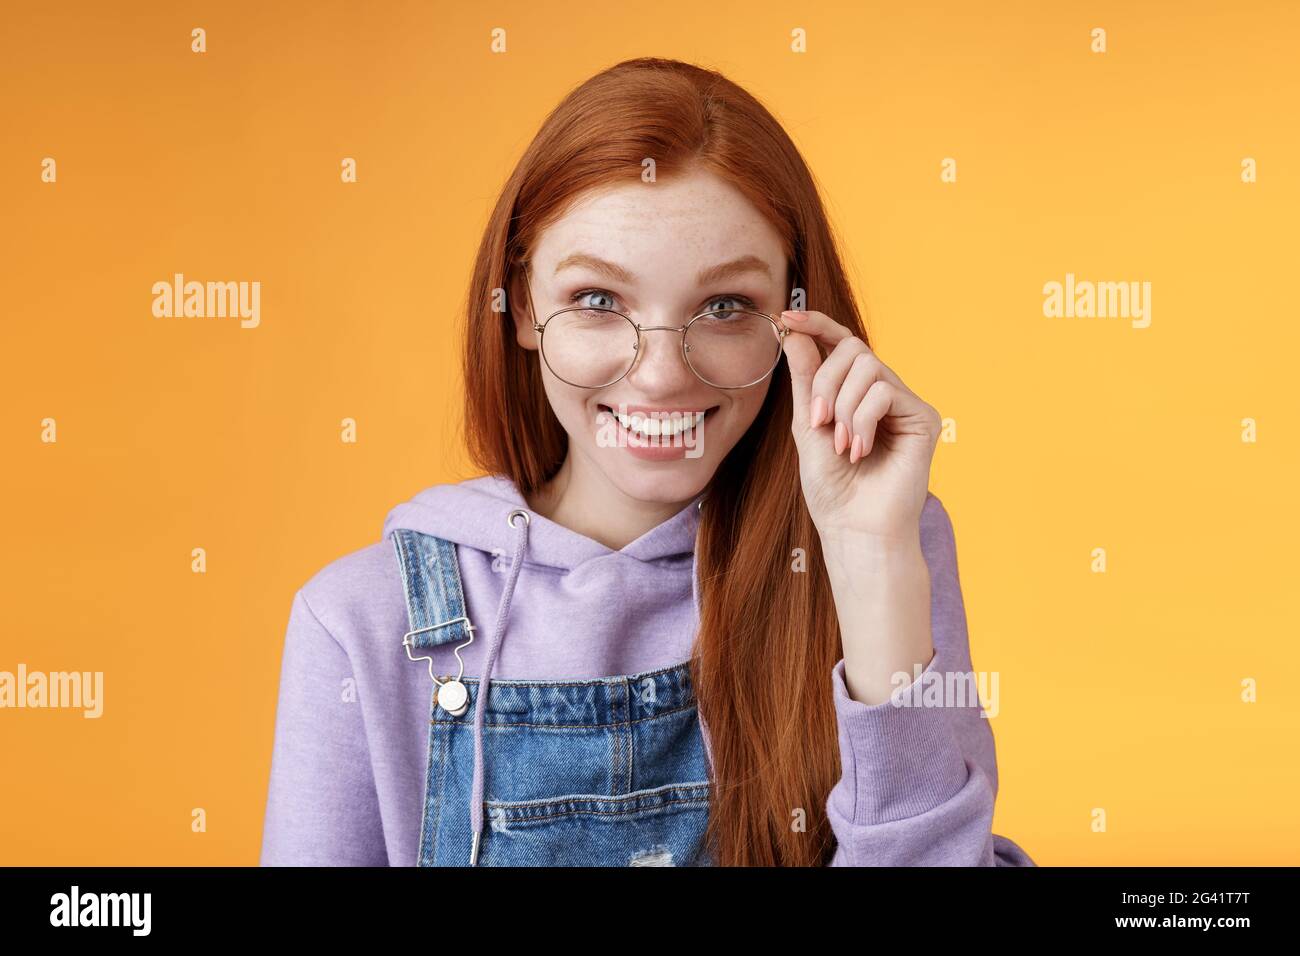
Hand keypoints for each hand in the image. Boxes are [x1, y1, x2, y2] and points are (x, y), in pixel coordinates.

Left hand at [780, 310, 941, 545]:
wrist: (854, 528)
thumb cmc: (832, 488)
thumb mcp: (808, 426)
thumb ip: (806, 380)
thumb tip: (796, 332)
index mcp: (855, 394)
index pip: (841, 344)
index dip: (817, 325)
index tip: (787, 318)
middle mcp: (883, 393)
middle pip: (852, 350)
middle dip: (825, 382)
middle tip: (818, 421)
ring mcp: (904, 404)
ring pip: (868, 367)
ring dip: (842, 406)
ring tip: (841, 445)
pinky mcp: (923, 418)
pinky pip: (885, 391)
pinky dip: (861, 420)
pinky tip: (858, 450)